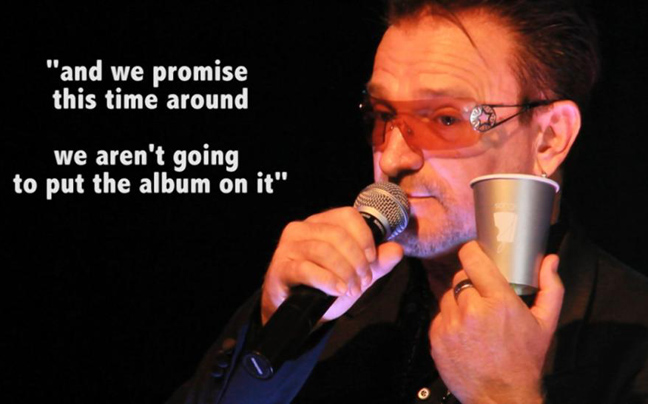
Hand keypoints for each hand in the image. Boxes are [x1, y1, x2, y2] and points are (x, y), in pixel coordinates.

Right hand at [261, 207, 402, 325]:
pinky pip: (306, 269)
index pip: (347, 216)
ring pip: (323, 250)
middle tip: (364, 281)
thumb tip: (397, 250)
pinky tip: (338, 290)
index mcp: (321, 223)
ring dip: (344, 272)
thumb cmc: (325, 286)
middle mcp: (301, 229)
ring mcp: (288, 247)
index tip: (372, 258)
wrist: (298, 314)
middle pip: (337, 234)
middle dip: (357, 260)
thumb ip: (377, 262)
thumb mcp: (356, 273)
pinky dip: (327, 280)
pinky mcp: (280, 268)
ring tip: (352, 289)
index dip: (364, 236)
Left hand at [429, 241, 562, 403]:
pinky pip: (438, 317)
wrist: (501, 397)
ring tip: (474, 318)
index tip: (475, 253)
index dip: (472, 252)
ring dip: (458, 302)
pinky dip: (449, 321)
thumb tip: (550, 261)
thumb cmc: (524, 361)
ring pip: (447, 296)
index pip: (472, 259)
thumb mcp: (545, 324)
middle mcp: (471, 310)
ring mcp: (450, 325)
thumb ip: (550, 288)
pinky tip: (464, 333)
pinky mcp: (436, 339)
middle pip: (460, 277)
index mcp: (498, 301)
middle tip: (482, 295)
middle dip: (470, 282)